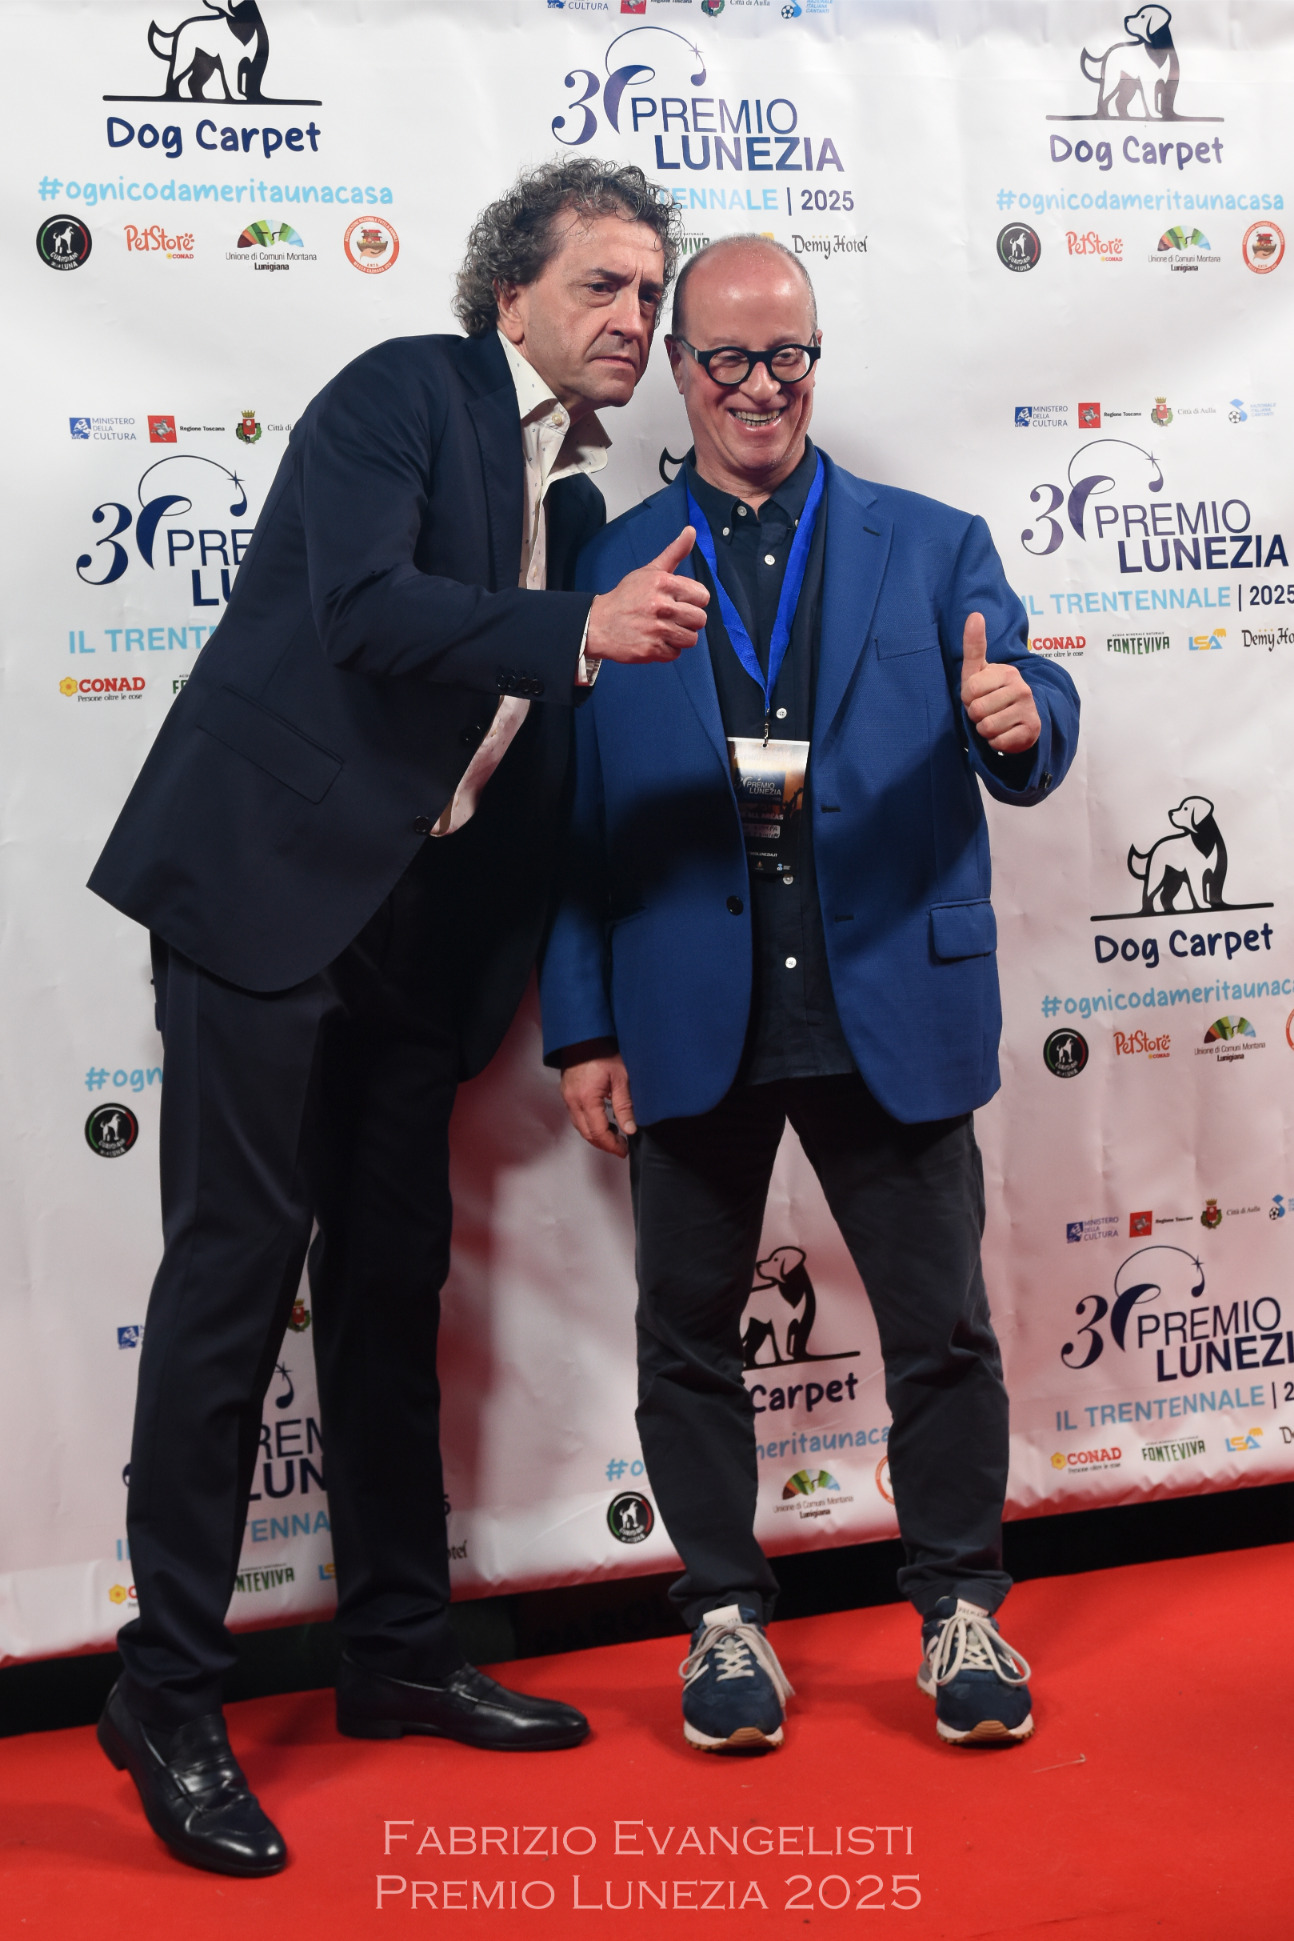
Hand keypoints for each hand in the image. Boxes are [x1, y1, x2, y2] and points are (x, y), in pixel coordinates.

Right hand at [560, 1049, 637, 1156]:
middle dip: (604, 1144)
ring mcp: (567, 1097)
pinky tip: (602, 1120)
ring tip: (614, 1135)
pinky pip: (576, 1116)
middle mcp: (573, 1101)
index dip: (612, 1145)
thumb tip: (630, 1129)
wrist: (584, 1035)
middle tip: (621, 1147)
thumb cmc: (603, 1052)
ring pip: (580, 1126)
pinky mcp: (567, 1093)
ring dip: (596, 1135)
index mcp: (586, 1099)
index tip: (623, 1150)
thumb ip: (625, 1106)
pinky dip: (588, 1124)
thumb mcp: (621, 1078)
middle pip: (587, 1134)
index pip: (598, 1133)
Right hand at [585, 528, 708, 665]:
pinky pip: (675, 653)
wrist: (598, 624)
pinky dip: (667, 650)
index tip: (680, 601)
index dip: (693, 600)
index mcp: (663, 583)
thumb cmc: (626, 597)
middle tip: (671, 617)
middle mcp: (661, 606)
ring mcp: (656, 629)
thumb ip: (674, 552)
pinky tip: (654, 640)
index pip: (702, 596)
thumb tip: (691, 530)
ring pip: (691, 639)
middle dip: (689, 620)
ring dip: (680, 636)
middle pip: (700, 619)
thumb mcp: (649, 571)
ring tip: (664, 629)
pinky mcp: (651, 649)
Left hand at [960, 612, 1040, 754]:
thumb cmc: (991, 693)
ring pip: (987, 728)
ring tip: (995, 722)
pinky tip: (1005, 733)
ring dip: (985, 730)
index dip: (968, 699)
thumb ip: (974, 645)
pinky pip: (999, 742)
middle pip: (977, 711)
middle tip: (987, 711)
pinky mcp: (1032, 730)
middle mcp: (1022, 688)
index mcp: (1006, 672)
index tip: (977, 696)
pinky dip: (996, 742)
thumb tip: (975, 614)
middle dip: (976, 716)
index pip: (970, 690)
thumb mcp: (978, 671)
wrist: (1019, 720)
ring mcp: (1029, 709)